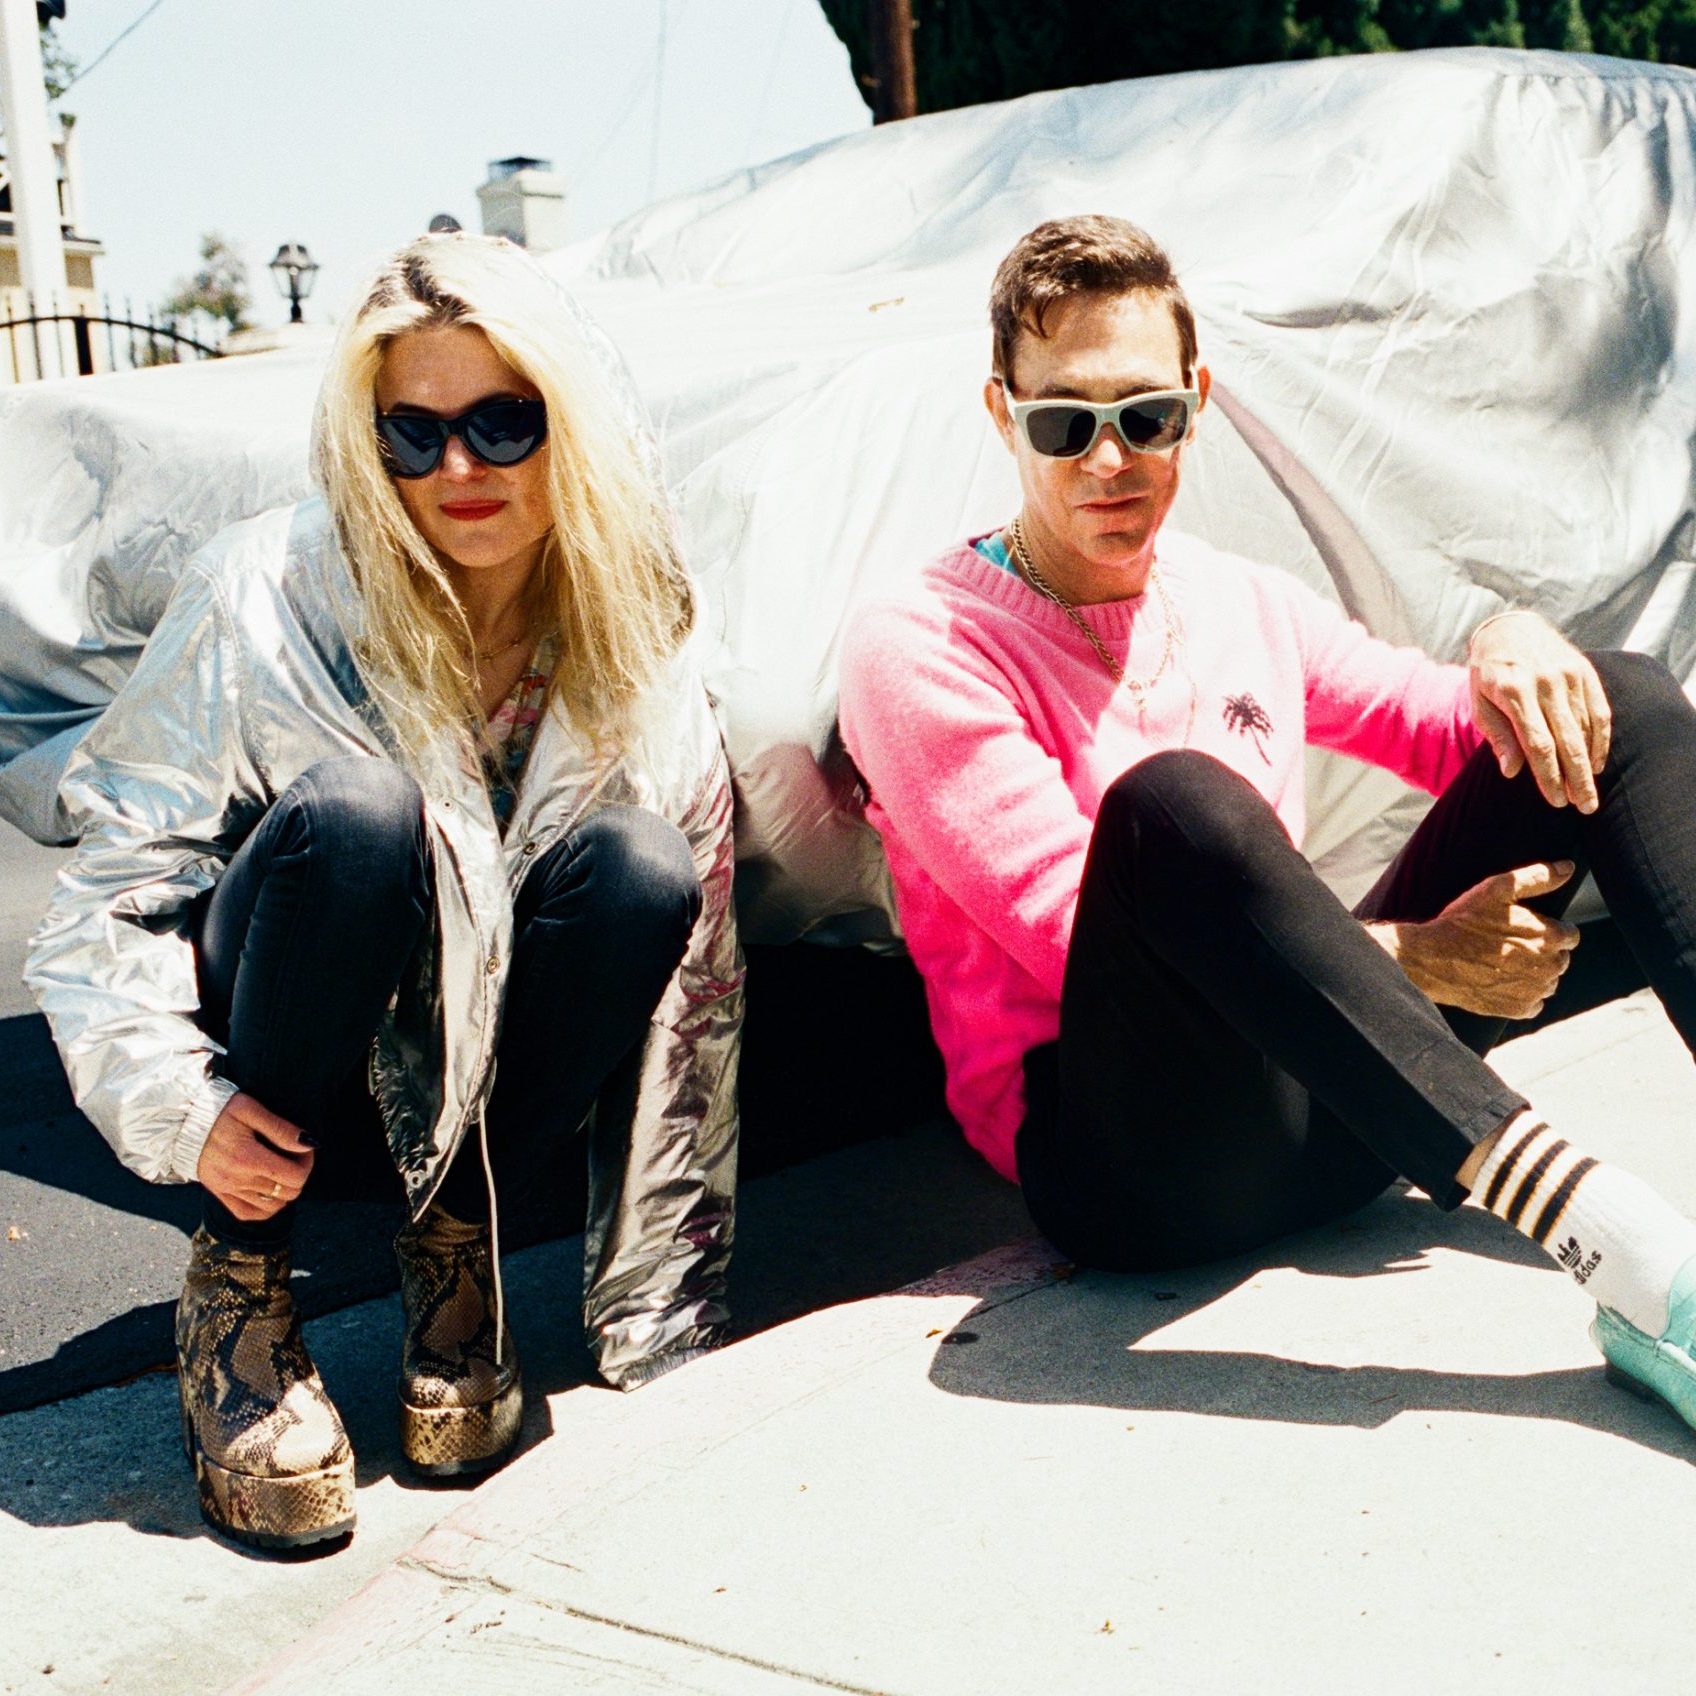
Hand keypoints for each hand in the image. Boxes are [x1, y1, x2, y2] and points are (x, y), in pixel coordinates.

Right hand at [196, 1092, 314, 1222]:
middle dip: (298, 1174)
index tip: (302, 1147)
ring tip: (280, 1169)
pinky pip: (249, 1214)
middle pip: (288, 1193)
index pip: (295, 1176)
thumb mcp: (251, 1110)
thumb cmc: (218, 1110)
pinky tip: (268, 1190)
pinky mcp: (218, 1194)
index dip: (307, 1162)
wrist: (181, 1122)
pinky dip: (265, 1207)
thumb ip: (281, 1129)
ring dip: (284, 1190)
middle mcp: (237, 1179)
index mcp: (247, 1158)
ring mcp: (227, 1190)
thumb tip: (309, 1144)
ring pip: (273, 1207)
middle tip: (293, 1156)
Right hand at [1366, 861, 1580, 1018]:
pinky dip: (1522, 995)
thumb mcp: (1497, 889)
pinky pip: (1534, 1004)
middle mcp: (1548, 967)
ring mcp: (1533, 990)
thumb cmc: (1463, 922)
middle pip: (1560, 960)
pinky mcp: (1517, 1008)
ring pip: (1548, 982)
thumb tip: (1568, 868)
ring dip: (1534, 974)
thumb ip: (1537, 877)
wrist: (1432, 959)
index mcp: (1549, 936)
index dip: (1550, 929)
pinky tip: (1501, 981)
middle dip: (1543, 952)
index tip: (1527, 929)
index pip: (1570, 935)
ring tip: (1504, 963)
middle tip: (1510, 945)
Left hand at [1469, 611, 1609, 811]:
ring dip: (1589, 764)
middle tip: (1584, 807)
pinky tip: (1597, 763)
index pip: (1538, 744)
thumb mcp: (1480, 704)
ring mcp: (1569, 675)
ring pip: (1586, 729)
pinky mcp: (1585, 671)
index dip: (1548, 775)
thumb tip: (1513, 772)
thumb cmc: (1489, 675)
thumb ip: (1498, 736)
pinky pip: (1599, 711)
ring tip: (1589, 792)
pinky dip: (1601, 740)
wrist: (1510, 629)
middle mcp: (1545, 683)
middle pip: (1567, 741)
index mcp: (1514, 692)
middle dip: (1577, 778)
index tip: (1556, 801)